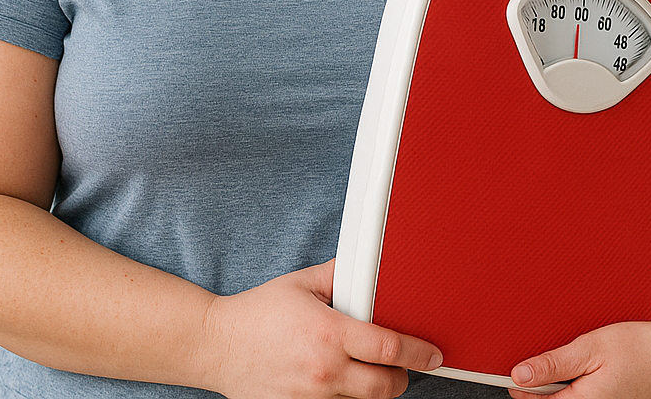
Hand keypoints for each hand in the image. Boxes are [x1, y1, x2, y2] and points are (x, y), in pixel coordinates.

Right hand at [198, 259, 441, 398]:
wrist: (216, 345)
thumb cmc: (259, 311)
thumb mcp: (303, 282)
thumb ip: (342, 274)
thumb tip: (372, 264)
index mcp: (330, 333)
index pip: (390, 349)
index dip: (420, 354)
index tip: (434, 355)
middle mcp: (324, 370)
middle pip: (386, 387)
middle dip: (402, 378)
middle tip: (402, 365)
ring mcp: (311, 397)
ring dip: (372, 389)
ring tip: (366, 370)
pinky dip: (345, 398)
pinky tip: (339, 381)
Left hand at [506, 318, 650, 398]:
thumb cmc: (642, 348)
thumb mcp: (591, 347)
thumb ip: (553, 364)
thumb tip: (521, 376)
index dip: (524, 387)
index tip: (518, 371)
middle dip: (547, 386)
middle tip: (554, 363)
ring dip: (568, 388)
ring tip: (581, 366)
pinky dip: (587, 389)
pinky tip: (596, 373)